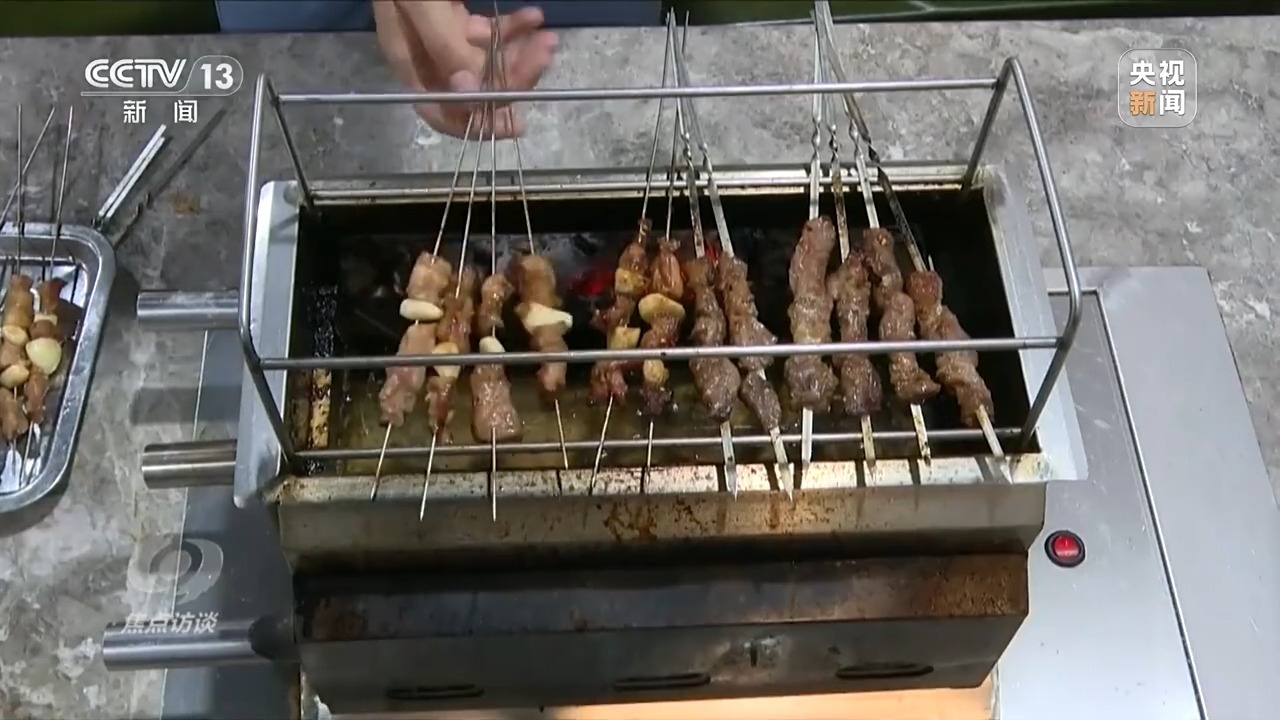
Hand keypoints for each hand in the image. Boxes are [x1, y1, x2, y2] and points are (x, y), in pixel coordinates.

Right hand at [374, 0, 557, 138]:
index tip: (514, 121)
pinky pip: (491, 34)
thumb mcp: (421, 6)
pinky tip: (533, 17)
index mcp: (410, 64)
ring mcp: (445, 38)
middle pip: (475, 89)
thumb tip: (469, 87)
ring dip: (521, 53)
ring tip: (546, 37)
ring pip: (490, 62)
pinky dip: (512, 29)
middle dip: (514, 78)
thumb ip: (443, 46)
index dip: (478, 124)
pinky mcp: (458, 18)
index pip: (443, 112)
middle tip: (542, 55)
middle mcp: (428, 58)